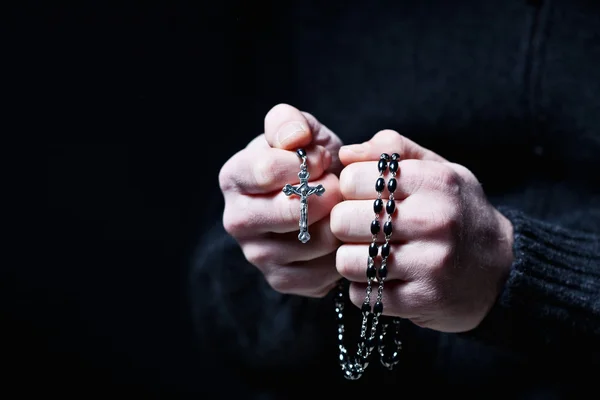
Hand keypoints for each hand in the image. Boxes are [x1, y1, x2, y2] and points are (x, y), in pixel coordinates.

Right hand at [219, 104, 343, 296]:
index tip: (322, 160)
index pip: (268, 170)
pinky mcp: (281, 280)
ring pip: (315, 242)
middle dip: (328, 194)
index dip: (308, 163)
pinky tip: (339, 234)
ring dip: (339, 222)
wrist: (320, 200)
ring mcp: (257, 255)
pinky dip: (342, 251)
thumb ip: (289, 123)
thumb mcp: (300, 132)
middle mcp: (236, 219)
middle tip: (338, 186)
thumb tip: (294, 139)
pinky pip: (324, 271)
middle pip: (291, 211)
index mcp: (234, 177)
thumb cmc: (309, 163)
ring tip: (339, 208)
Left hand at [332, 130, 513, 331]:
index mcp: (435, 181)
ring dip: (352, 261)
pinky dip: (365, 290)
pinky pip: (362, 295)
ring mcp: (430, 264)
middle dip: (345, 225)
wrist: (504, 270)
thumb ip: (394, 150)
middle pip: (343, 220)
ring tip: (372, 256)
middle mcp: (434, 220)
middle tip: (362, 229)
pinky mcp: (423, 300)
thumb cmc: (459, 213)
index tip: (363, 196)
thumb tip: (346, 154)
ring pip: (347, 261)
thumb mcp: (439, 169)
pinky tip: (384, 280)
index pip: (352, 178)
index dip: (349, 188)